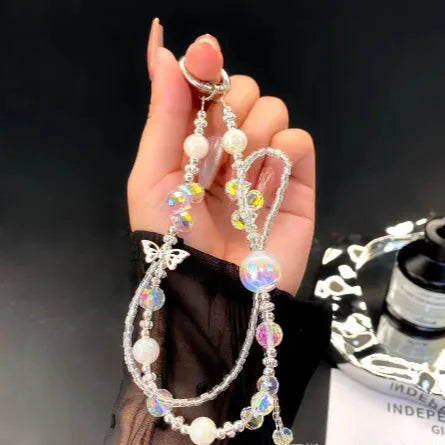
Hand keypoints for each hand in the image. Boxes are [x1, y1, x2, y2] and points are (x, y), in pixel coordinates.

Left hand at [128, 18, 314, 294]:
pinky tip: (267, 181)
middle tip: (215, 148)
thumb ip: (162, 114)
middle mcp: (230, 148)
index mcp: (193, 144)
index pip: (206, 87)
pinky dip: (284, 152)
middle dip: (229, 109)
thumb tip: (165, 52)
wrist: (213, 293)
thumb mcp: (152, 176)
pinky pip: (299, 142)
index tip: (205, 55)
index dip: (204, 68)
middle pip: (244, 90)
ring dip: (254, 134)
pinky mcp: (297, 184)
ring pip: (273, 109)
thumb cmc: (173, 237)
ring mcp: (264, 165)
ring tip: (240, 175)